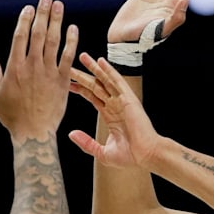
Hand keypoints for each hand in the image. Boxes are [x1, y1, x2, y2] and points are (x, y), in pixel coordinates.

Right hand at [0, 0, 77, 140]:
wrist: (33, 132)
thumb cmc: (12, 115)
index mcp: (14, 67)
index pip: (20, 36)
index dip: (25, 19)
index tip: (29, 8)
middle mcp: (32, 66)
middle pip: (38, 33)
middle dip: (43, 14)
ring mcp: (48, 72)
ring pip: (53, 41)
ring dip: (57, 21)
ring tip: (59, 6)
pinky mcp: (62, 80)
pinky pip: (68, 56)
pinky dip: (71, 41)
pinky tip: (73, 28)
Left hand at [68, 53, 161, 167]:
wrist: (145, 155)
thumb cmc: (129, 156)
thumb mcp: (101, 152)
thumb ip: (86, 142)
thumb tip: (71, 133)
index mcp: (110, 116)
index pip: (92, 98)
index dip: (80, 89)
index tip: (68, 83)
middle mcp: (115, 106)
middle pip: (95, 86)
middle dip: (82, 76)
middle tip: (70, 65)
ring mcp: (121, 101)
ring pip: (104, 81)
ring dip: (94, 68)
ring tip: (83, 57)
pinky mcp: (128, 99)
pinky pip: (117, 81)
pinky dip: (109, 70)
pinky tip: (100, 61)